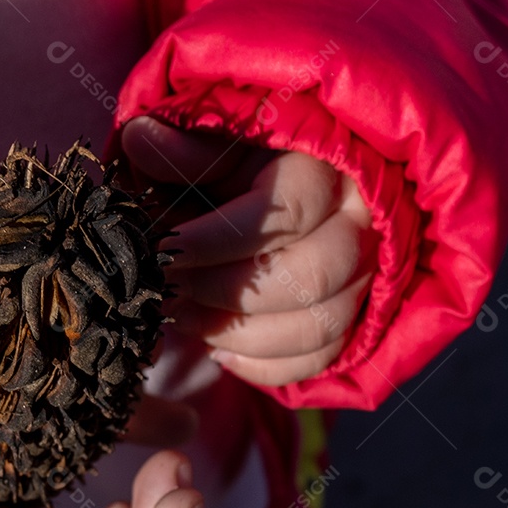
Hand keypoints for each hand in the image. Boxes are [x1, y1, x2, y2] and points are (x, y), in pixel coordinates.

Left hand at [122, 118, 373, 386]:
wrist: (280, 189)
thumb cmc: (240, 161)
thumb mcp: (216, 142)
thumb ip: (185, 149)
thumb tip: (139, 141)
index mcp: (328, 168)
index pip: (287, 211)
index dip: (217, 238)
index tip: (165, 249)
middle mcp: (362, 223)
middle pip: (311, 276)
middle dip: (226, 291)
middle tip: (170, 289)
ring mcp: (368, 275)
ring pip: (317, 326)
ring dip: (238, 333)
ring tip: (182, 319)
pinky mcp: (357, 317)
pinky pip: (319, 359)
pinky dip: (263, 366)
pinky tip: (219, 349)